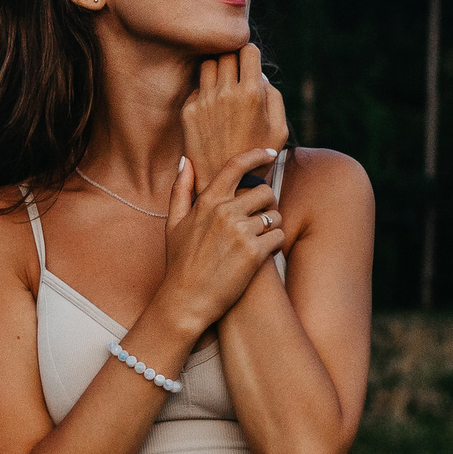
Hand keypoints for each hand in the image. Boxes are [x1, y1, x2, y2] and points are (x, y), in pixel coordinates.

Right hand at [154, 146, 285, 334]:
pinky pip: (278, 237)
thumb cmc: (179, 263)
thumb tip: (185, 160)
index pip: (236, 166)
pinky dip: (275, 244)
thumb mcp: (174, 223)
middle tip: (259, 220)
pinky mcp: (254, 253)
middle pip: (264, 192)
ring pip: (275, 215)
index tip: (270, 152)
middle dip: (266, 205)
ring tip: (259, 240)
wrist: (185, 301)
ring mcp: (240, 232)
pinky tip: (263, 254)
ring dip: (272, 226)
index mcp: (207, 202)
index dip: (256, 155)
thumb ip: (181, 189)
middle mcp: (225, 212)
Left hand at [182, 46, 288, 193]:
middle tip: (237, 74)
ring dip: (217, 70)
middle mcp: (225, 93)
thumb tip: (259, 75)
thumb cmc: (259, 156)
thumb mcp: (279, 128)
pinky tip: (212, 109)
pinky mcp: (188, 112)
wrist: (228, 186)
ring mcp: (204, 101)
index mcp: (251, 94)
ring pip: (208, 64)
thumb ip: (273, 96)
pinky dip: (205, 92)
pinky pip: (197, 87)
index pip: (247, 50)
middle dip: (233, 59)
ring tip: (223, 87)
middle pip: (225, 53)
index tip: (250, 64)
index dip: (250, 55)